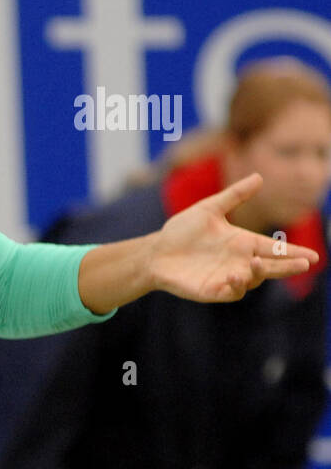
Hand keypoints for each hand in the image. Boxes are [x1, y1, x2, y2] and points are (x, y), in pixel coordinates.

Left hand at [149, 172, 318, 302]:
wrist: (155, 252)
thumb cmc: (181, 231)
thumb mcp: (209, 209)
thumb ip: (234, 195)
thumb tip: (259, 176)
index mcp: (243, 243)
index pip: (274, 249)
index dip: (293, 253)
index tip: (313, 257)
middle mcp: (240, 262)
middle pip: (271, 267)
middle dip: (288, 267)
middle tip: (304, 264)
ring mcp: (227, 277)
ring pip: (253, 281)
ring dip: (259, 273)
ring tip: (256, 263)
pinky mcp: (213, 290)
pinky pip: (231, 292)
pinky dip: (236, 286)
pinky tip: (234, 276)